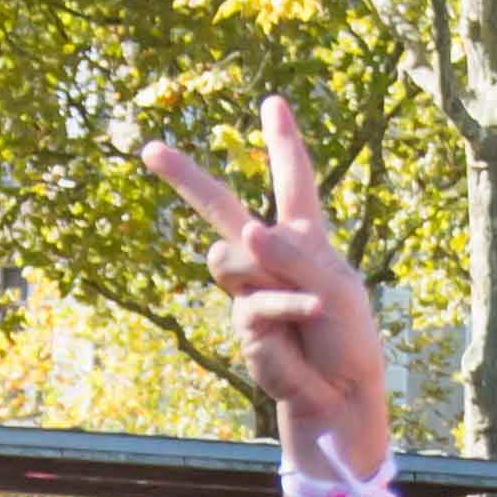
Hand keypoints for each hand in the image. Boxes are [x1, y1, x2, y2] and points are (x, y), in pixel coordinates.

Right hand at [147, 101, 394, 474]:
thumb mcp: (335, 286)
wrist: (339, 394)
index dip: (282, 142)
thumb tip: (245, 230)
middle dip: (184, 177)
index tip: (273, 102)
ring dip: (269, 277)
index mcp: (304, 236)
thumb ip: (292, 256)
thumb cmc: (348, 338)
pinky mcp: (243, 323)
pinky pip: (253, 300)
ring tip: (307, 307)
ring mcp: (252, 289)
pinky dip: (285, 306)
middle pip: (221, 207)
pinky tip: (307, 317)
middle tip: (148, 149)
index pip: (293, 181)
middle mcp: (271, 255)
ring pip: (230, 259)